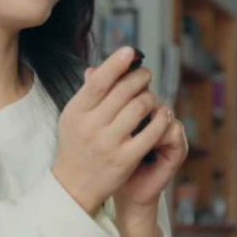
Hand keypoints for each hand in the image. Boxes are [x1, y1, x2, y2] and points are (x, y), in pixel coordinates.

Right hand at [52, 47, 173, 214]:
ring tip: (152, 97)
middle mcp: (91, 126)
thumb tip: (107, 64)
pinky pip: (151, 133)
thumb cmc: (76, 144)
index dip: (115, 63)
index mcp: (77, 111)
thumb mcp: (73, 116)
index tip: (130, 51)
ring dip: (151, 97)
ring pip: (140, 108)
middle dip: (140, 78)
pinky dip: (161, 119)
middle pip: (124, 91)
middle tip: (146, 75)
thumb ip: (89, 91)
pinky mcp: (125, 159)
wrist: (74, 185)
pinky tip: (163, 114)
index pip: (98, 81)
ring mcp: (109, 143)